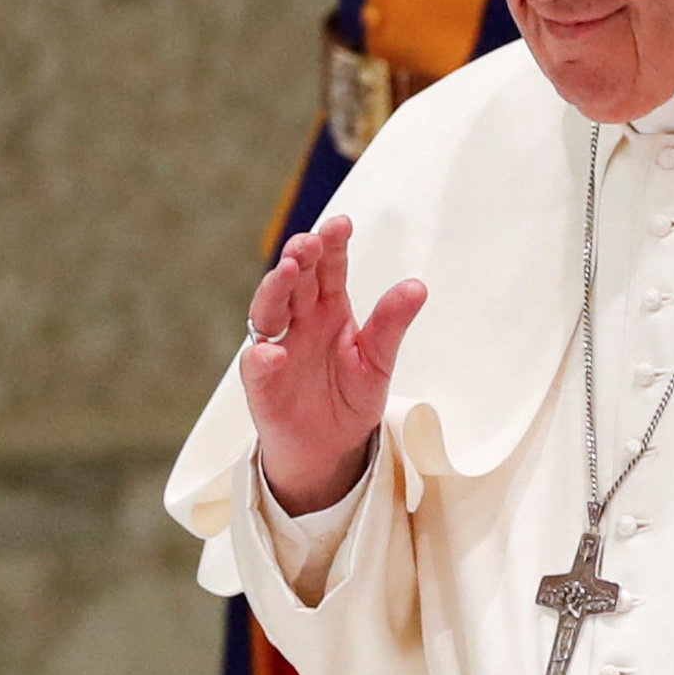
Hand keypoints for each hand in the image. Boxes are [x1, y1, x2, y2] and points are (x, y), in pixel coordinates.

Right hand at [240, 216, 427, 515]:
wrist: (329, 450)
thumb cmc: (350, 399)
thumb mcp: (378, 360)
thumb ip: (391, 324)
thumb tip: (417, 286)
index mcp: (329, 309)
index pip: (328, 268)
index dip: (332, 245)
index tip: (341, 225)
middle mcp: (299, 321)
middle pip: (295, 281)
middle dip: (299, 257)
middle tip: (308, 241)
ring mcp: (277, 348)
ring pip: (268, 310)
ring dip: (274, 289)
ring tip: (285, 272)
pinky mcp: (262, 384)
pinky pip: (256, 366)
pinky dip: (262, 358)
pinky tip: (273, 353)